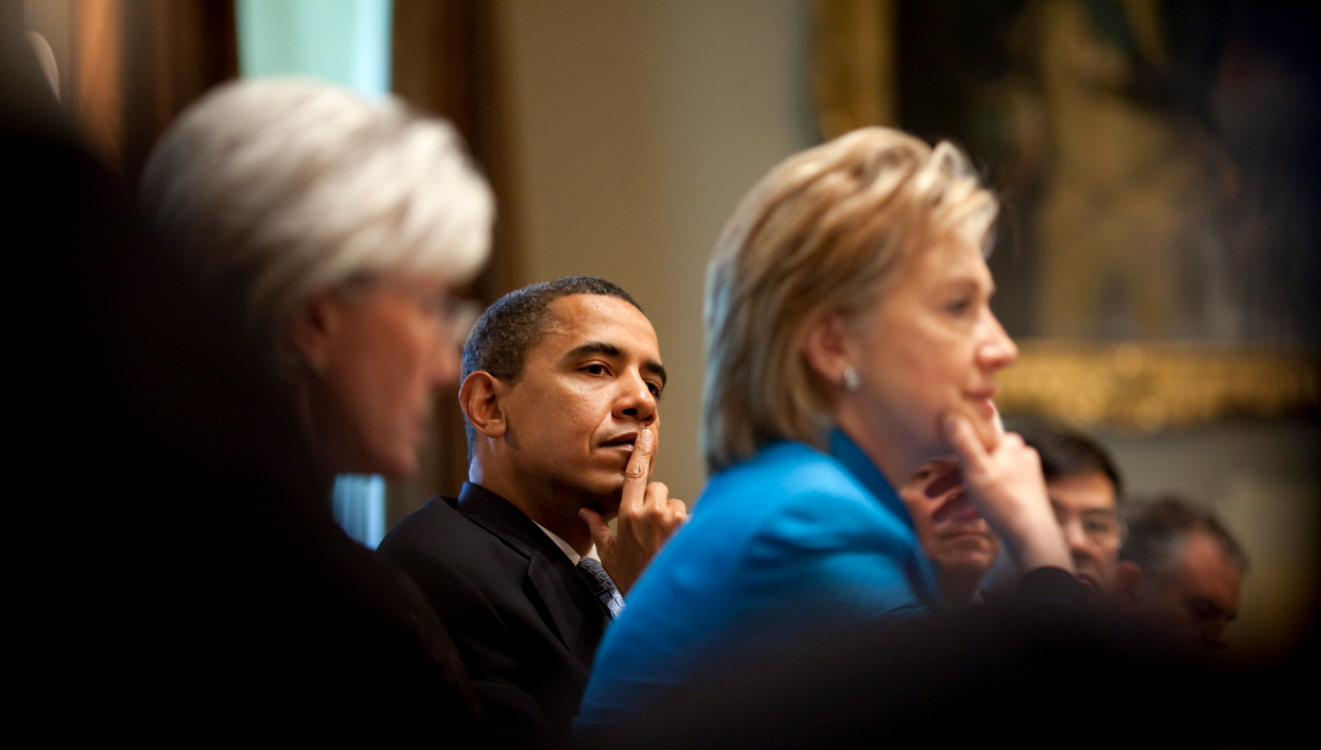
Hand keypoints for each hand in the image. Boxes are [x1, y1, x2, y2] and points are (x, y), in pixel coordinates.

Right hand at [579, 429, 687, 594]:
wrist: (656, 604)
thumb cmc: (632, 579)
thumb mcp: (609, 555)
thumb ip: (597, 528)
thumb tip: (584, 511)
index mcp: (628, 515)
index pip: (634, 474)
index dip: (640, 451)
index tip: (646, 433)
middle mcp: (652, 513)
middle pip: (658, 488)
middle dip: (656, 501)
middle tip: (651, 527)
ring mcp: (674, 521)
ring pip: (676, 504)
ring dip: (672, 516)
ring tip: (664, 541)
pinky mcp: (691, 530)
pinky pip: (690, 519)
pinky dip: (686, 530)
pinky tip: (677, 547)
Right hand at [942, 410, 1071, 574]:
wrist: (1033, 540)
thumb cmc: (1004, 502)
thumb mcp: (976, 469)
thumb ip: (961, 442)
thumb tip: (949, 413)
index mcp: (1008, 445)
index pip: (974, 438)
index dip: (949, 449)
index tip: (931, 458)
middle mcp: (1017, 457)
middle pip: (974, 464)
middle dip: (948, 482)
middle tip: (927, 494)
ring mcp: (1021, 478)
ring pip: (980, 483)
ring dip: (957, 499)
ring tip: (938, 517)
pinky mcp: (1022, 497)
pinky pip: (992, 497)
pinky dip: (974, 506)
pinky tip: (959, 519)